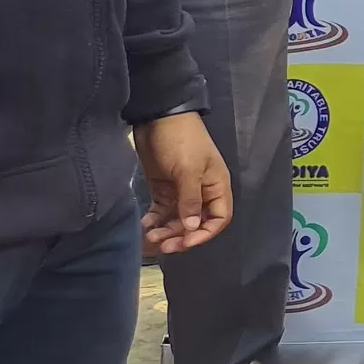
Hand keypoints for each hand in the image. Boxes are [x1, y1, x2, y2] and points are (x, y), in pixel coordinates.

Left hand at [134, 113, 231, 254]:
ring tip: (149, 236)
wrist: (158, 118)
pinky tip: (144, 224)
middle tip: (162, 246)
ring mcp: (181, 190)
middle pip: (196, 222)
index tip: (185, 242)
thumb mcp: (188, 170)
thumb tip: (192, 228)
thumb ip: (191, 200)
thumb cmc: (181, 141)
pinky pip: (161, 210)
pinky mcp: (163, 187)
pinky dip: (154, 219)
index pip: (219, 218)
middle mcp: (201, 191)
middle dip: (181, 236)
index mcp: (216, 186)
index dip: (205, 233)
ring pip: (177, 219)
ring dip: (165, 230)